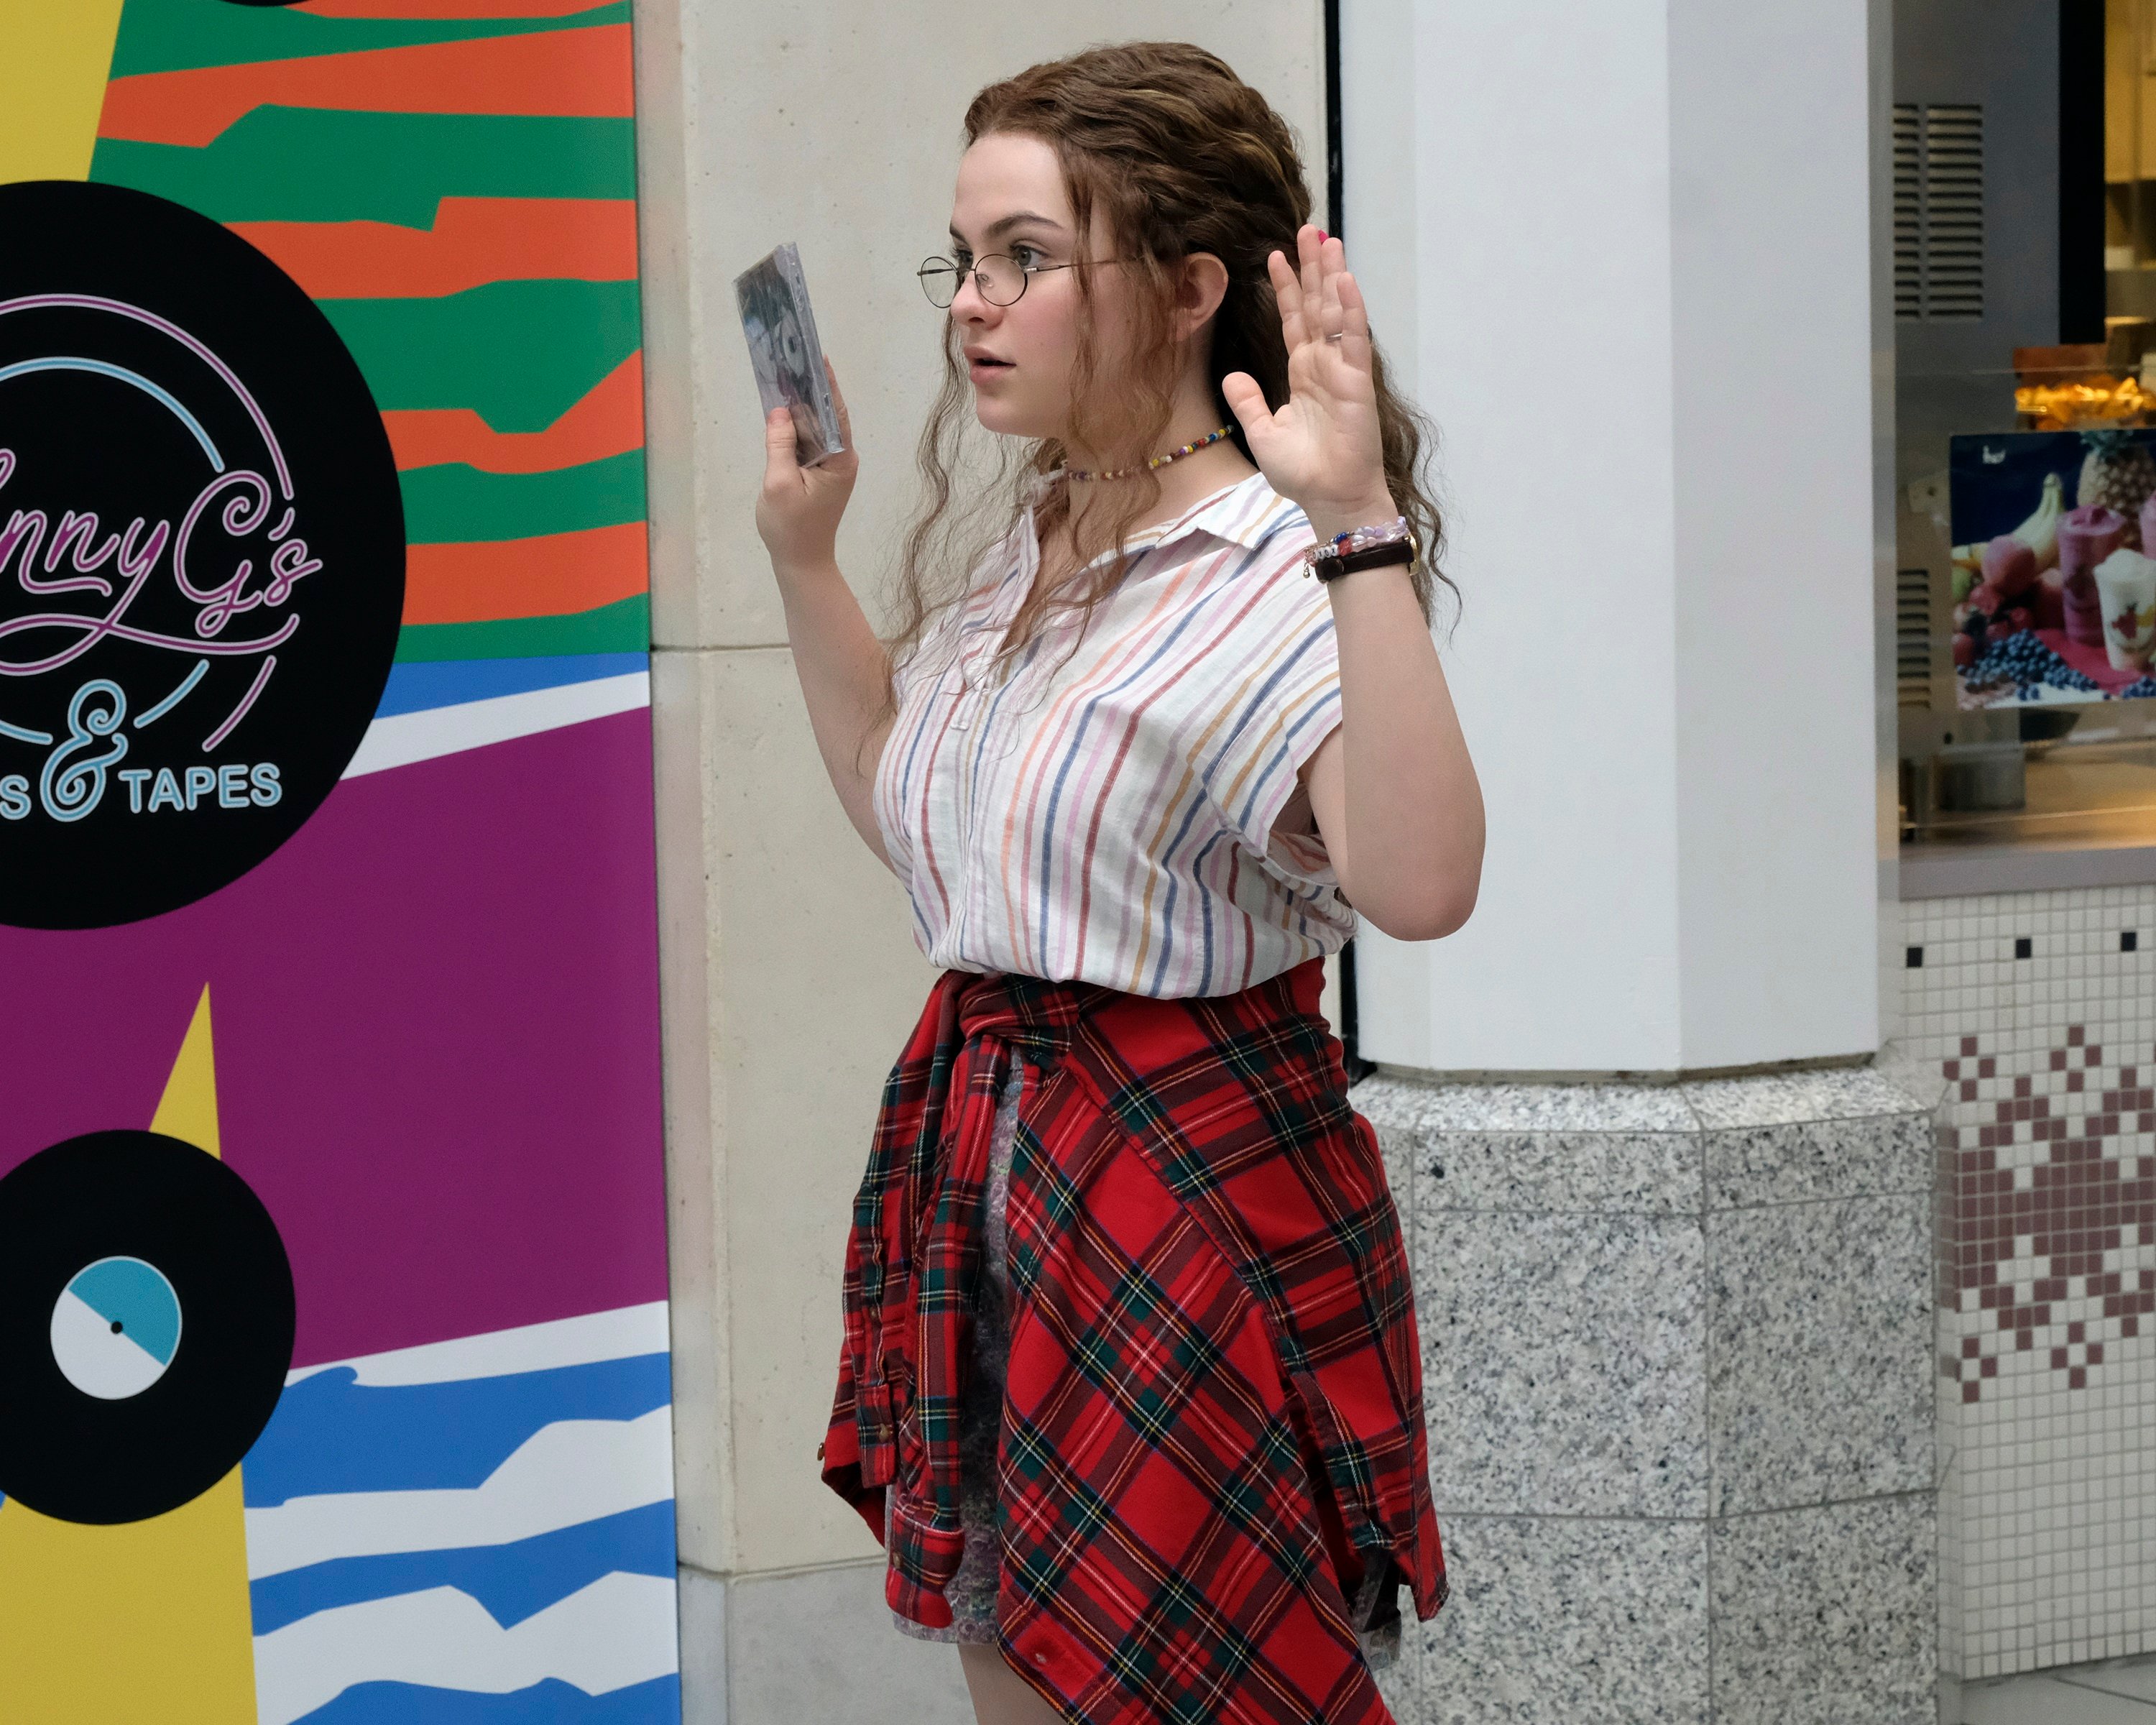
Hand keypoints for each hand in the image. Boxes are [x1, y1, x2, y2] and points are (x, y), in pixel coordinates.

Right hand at [755, 359, 859, 570]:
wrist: (800, 562)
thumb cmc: (791, 528)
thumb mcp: (779, 484)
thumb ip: (779, 444)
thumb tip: (779, 409)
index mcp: (840, 459)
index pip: (834, 412)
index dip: (825, 383)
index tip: (816, 356)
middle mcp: (842, 458)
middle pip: (827, 415)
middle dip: (811, 388)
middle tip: (794, 357)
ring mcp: (832, 465)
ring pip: (816, 426)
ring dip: (801, 404)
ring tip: (786, 373)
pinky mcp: (819, 471)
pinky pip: (809, 440)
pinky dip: (796, 425)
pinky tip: (782, 407)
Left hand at [1220, 227, 1394, 536]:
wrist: (1329, 498)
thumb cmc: (1302, 472)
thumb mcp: (1262, 432)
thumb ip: (1248, 401)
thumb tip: (1232, 374)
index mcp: (1303, 373)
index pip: (1293, 320)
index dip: (1286, 288)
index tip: (1276, 255)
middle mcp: (1324, 365)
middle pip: (1316, 305)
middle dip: (1312, 268)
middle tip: (1308, 229)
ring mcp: (1343, 370)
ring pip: (1337, 312)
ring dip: (1332, 276)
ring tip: (1326, 239)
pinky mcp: (1358, 382)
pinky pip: (1354, 339)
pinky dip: (1351, 309)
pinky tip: (1345, 279)